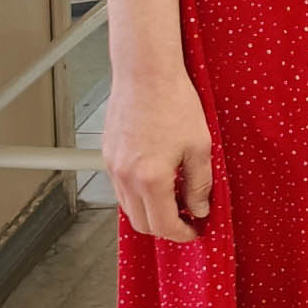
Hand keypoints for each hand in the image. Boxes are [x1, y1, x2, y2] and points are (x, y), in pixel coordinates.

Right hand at [102, 60, 214, 243]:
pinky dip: (137, 194)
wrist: (145, 73)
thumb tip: (199, 209)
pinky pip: (120, 188)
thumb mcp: (200, 146)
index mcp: (151, 179)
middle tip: (186, 218)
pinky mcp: (107, 155)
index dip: (182, 234)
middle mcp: (126, 177)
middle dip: (165, 228)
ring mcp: (112, 167)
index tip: (195, 231)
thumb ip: (199, 184)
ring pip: (128, 207)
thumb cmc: (174, 102)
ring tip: (173, 198)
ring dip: (149, 211)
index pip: (163, 225)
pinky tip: (156, 180)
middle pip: (141, 223)